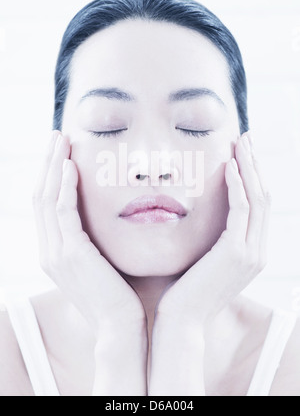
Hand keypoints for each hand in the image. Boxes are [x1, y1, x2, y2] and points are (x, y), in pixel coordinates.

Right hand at [32, 131, 145, 338]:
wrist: (122, 329)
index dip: (50, 175)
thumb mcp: (102, 263)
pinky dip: (65, 185)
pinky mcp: (72, 253)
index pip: (45, 205)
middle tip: (56, 136)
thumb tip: (108, 215)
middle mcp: (48, 251)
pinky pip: (63, 210)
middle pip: (39, 196)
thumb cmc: (120, 295)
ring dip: (53, 165)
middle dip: (46, 163)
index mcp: (54, 253)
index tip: (60, 152)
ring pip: (46, 198)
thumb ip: (96, 240)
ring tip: (61, 139)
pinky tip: (72, 164)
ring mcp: (56, 253)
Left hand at [156, 132, 271, 326]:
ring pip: (257, 199)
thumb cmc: (184, 290)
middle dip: (255, 164)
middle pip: (263, 197)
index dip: (252, 176)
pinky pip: (241, 209)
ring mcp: (250, 253)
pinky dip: (237, 185)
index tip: (241, 153)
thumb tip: (200, 212)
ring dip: (248, 168)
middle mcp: (258, 251)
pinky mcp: (236, 252)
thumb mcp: (204, 260)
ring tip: (239, 143)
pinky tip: (228, 166)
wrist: (180, 322)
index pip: (258, 206)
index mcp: (251, 252)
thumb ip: (211, 238)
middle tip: (244, 138)